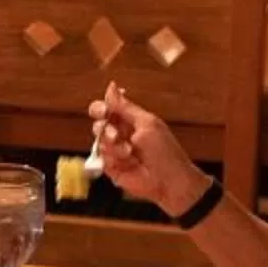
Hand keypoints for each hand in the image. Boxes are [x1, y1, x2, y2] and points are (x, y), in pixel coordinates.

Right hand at [86, 82, 206, 217]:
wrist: (169, 180)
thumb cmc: (164, 151)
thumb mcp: (146, 123)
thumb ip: (125, 107)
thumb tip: (111, 86)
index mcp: (130, 121)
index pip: (108, 109)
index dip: (101, 107)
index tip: (104, 111)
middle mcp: (121, 135)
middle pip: (99, 123)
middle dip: (104, 127)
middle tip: (116, 135)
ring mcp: (115, 151)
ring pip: (99, 141)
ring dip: (113, 145)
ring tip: (129, 151)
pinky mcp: (111, 167)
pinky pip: (101, 157)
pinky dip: (112, 158)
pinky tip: (126, 161)